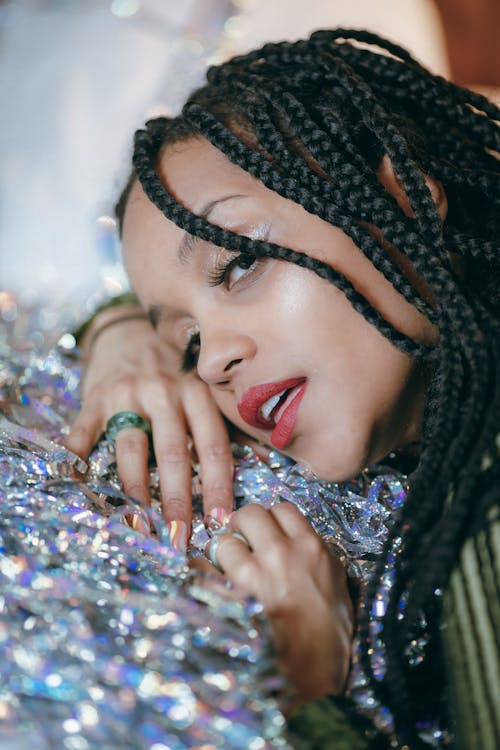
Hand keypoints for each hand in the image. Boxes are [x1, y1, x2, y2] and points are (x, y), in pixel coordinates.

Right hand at [66, 314, 233, 527]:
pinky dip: (79, 458)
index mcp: (197, 394)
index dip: (219, 487)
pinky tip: (79, 484)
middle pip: (174, 454)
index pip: (213, 447)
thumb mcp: (202, 387)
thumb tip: (264, 459)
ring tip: (139, 523)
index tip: (221, 521)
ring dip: (135, 490)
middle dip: (178, 500)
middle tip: (180, 536)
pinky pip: (85, 431)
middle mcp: (165, 393)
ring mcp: (128, 394)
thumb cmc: (173, 369)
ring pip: (132, 449)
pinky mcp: (95, 397)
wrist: (128, 331)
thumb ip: (224, 422)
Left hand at [203, 502, 354, 705]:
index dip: (270, 519)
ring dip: (220, 555)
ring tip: (226, 574)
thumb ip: (316, 557)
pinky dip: (202, 579)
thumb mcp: (336, 587)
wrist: (313, 680)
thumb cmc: (328, 638)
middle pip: (248, 514)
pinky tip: (211, 590)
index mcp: (311, 549)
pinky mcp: (227, 599)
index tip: (266, 532)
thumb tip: (297, 541)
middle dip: (241, 527)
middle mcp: (281, 554)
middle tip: (241, 545)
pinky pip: (201, 573)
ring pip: (221, 542)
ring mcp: (252, 576)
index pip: (282, 508)